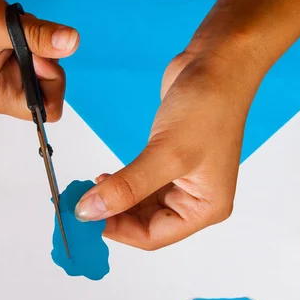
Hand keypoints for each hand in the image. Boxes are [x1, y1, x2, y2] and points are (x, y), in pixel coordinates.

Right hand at [0, 0, 78, 120]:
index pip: (44, 110)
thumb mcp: (0, 25)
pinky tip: (12, 28)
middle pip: (46, 89)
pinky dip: (31, 39)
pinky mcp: (4, 61)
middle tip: (25, 38)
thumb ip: (38, 38)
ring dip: (37, 46)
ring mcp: (1, 77)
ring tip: (12, 29)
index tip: (40, 55)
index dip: (51, 81)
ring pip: (42, 70)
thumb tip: (70, 43)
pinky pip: (33, 56)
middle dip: (44, 60)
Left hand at [74, 53, 261, 249]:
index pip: (153, 236)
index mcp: (206, 208)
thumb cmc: (207, 108)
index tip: (85, 218)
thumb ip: (126, 187)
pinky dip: (121, 183)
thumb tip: (89, 212)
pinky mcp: (170, 161)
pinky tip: (104, 178)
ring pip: (140, 204)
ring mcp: (184, 180)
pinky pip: (140, 184)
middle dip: (113, 215)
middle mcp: (196, 199)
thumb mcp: (165, 154)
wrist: (218, 63)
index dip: (117, 230)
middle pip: (146, 223)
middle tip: (81, 204)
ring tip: (88, 189)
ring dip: (115, 199)